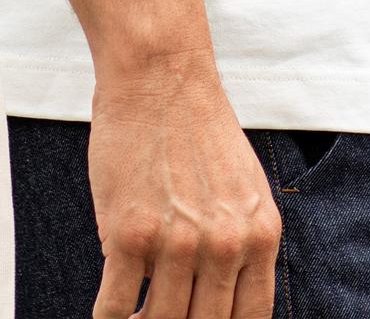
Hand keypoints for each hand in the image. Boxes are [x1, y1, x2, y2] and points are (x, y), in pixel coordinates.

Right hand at [89, 57, 281, 318]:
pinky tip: (110, 302)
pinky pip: (114, 308)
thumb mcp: (244, 188)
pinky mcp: (128, 236)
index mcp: (259, 234)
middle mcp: (224, 245)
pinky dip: (110, 315)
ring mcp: (176, 243)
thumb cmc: (197, 127)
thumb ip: (241, 242)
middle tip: (160, 314)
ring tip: (136, 312)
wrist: (159, 75)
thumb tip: (222, 297)